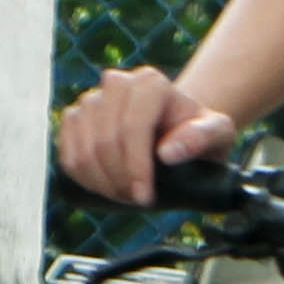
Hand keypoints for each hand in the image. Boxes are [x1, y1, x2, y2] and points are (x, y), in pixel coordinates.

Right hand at [57, 68, 230, 206]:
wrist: (176, 127)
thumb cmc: (198, 131)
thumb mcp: (217, 134)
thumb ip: (201, 138)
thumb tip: (167, 153)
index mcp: (150, 83)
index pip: (133, 127)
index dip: (135, 167)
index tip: (145, 197)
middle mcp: (117, 84)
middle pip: (105, 140)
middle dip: (119, 179)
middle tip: (136, 200)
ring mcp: (92, 99)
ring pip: (84, 148)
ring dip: (100, 181)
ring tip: (124, 195)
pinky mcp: (75, 117)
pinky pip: (66, 151)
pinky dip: (82, 176)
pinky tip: (102, 187)